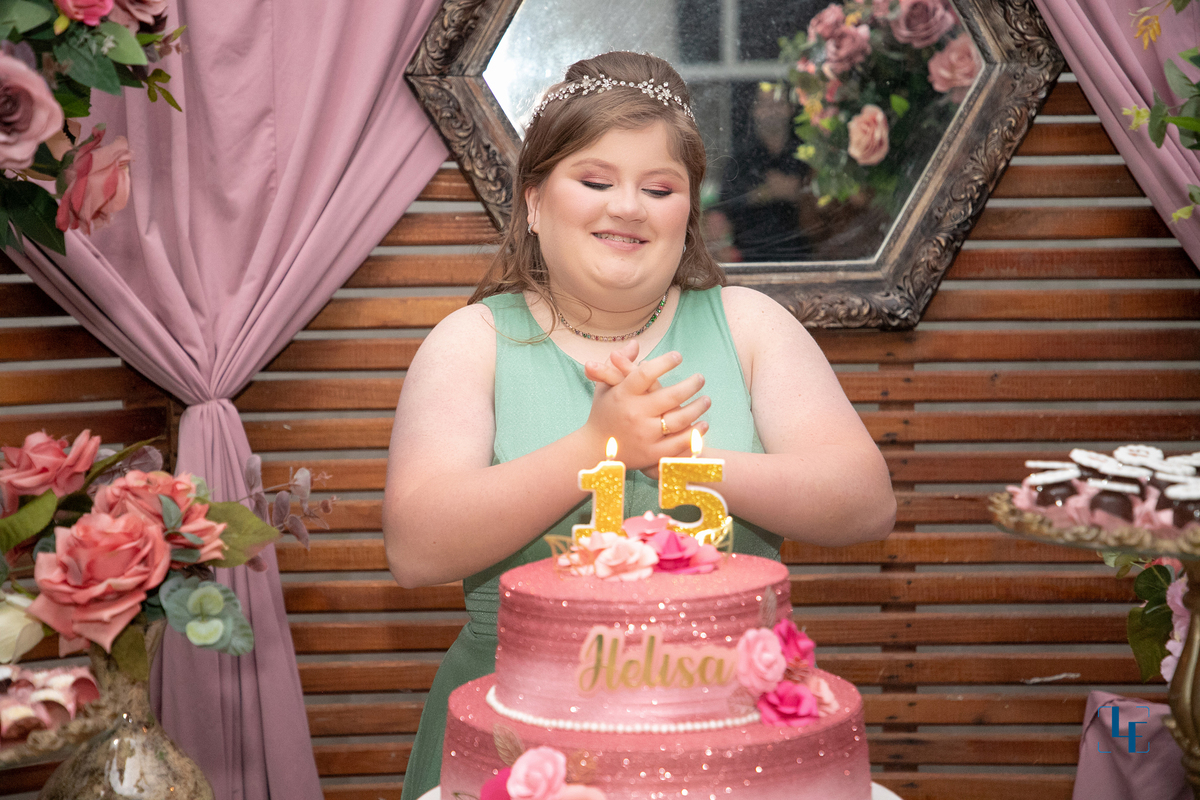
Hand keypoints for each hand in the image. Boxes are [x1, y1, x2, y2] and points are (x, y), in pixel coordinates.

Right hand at [583, 345, 709, 473]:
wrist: (593, 450)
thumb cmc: (602, 413)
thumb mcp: (606, 387)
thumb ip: (620, 364)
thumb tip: (636, 343)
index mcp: (622, 395)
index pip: (646, 373)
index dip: (665, 362)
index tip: (678, 356)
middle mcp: (634, 414)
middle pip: (672, 395)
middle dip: (691, 384)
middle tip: (700, 378)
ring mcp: (644, 435)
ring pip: (681, 419)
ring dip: (698, 407)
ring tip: (706, 400)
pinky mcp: (652, 454)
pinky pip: (680, 443)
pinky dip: (695, 433)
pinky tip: (703, 423)